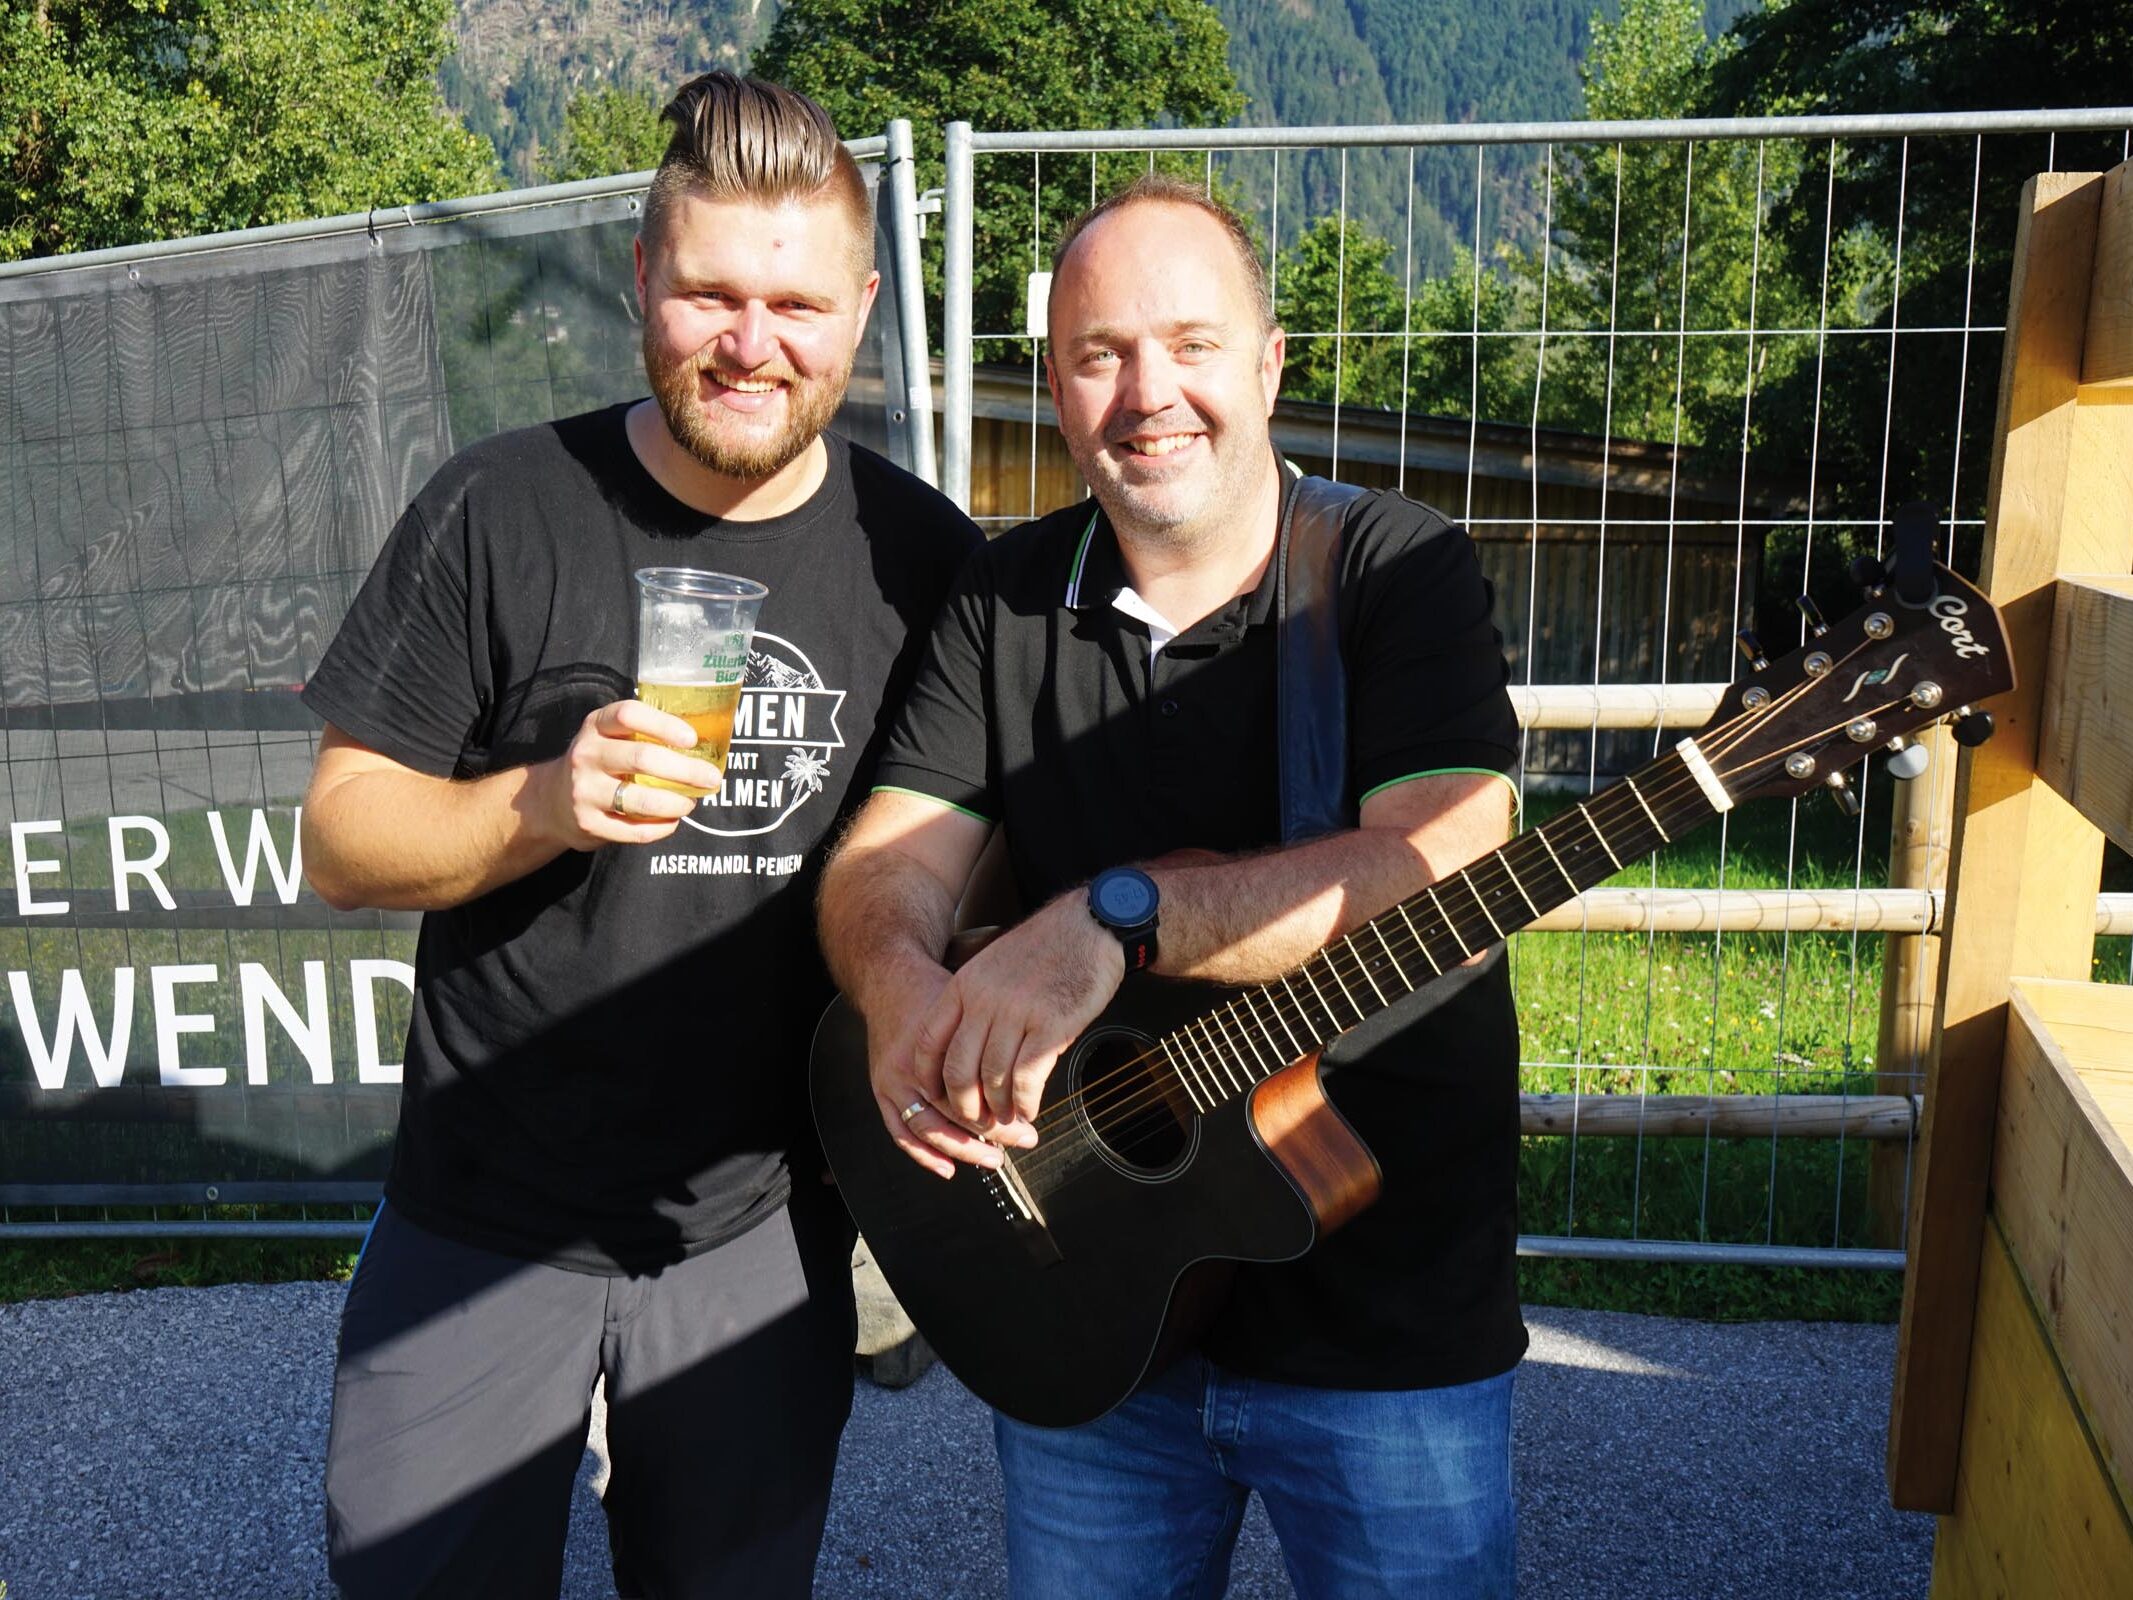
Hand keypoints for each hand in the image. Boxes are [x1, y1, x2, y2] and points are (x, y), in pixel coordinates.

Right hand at [526, 699, 723, 849]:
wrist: (551, 801)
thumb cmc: (599, 763)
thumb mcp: (609, 738)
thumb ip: (643, 735)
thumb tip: (703, 747)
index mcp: (596, 726)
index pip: (629, 715)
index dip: (664, 725)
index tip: (692, 739)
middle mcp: (586, 755)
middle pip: (642, 759)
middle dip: (686, 770)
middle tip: (712, 778)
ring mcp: (584, 791)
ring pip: (640, 799)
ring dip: (675, 803)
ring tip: (692, 802)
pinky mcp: (589, 823)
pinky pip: (634, 830)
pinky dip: (661, 828)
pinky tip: (672, 822)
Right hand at [861, 961, 1009, 1179]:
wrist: (889, 982)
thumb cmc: (934, 992)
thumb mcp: (970, 1004)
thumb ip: (996, 1035)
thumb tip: (1035, 1067)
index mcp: (938, 1041)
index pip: (974, 1089)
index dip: (1003, 1109)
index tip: (1029, 1121)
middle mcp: (912, 1063)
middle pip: (954, 1110)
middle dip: (991, 1132)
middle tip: (1021, 1140)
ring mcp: (892, 1079)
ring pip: (927, 1127)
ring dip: (961, 1149)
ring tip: (992, 1159)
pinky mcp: (881, 1089)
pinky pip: (899, 1131)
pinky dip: (923, 1154)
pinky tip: (948, 1167)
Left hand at [916, 894, 1124, 1137]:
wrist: (1091, 924)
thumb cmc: (1047, 947)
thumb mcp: (993, 964)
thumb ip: (974, 1001)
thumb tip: (966, 1049)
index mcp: (964, 985)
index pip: (929, 1041)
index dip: (930, 1077)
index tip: (938, 1096)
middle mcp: (984, 1000)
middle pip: (958, 1070)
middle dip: (964, 1106)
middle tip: (977, 1120)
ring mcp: (1017, 1013)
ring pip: (993, 1080)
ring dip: (998, 1110)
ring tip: (1007, 1119)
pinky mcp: (1051, 1026)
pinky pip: (1027, 1078)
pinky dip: (1025, 1103)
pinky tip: (1030, 1109)